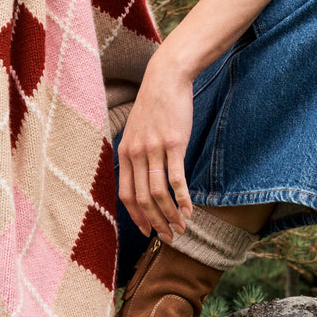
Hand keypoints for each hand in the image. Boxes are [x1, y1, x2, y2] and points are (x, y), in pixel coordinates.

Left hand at [117, 50, 193, 241]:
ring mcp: (154, 149)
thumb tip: (140, 177)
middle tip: (168, 237)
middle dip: (156, 223)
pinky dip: (182, 199)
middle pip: (142, 199)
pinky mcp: (174, 144)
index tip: (148, 231)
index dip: (136, 217)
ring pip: (159, 193)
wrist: (165, 79)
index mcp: (125, 153)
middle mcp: (136, 154)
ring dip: (171, 215)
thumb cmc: (154, 107)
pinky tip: (190, 210)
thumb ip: (136, 154)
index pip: (126, 195)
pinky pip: (176, 179)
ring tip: (182, 228)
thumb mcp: (135, 131)